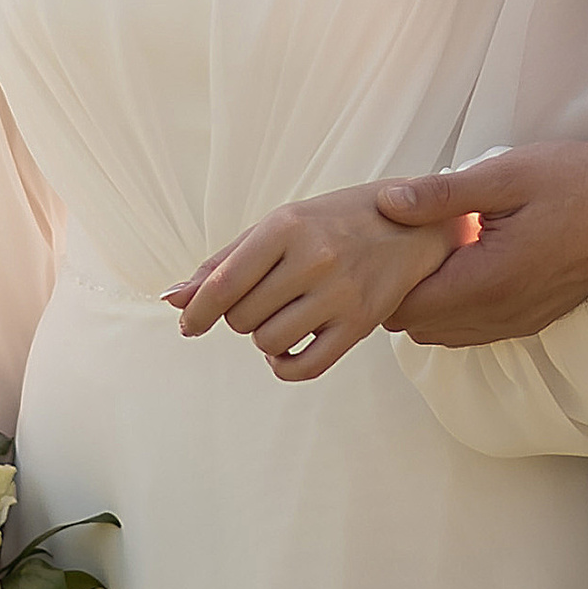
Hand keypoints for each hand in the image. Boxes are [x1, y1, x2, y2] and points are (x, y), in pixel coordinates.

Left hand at [165, 185, 474, 380]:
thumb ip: (225, 262)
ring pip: (267, 342)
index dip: (197, 312)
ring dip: (264, 336)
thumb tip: (172, 300)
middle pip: (241, 316)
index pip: (223, 284)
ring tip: (284, 313)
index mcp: (287, 226)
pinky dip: (283, 365)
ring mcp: (340, 293)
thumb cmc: (336, 221)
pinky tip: (288, 347)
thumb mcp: (280, 225)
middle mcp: (314, 258)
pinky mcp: (362, 324)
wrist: (415, 225)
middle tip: (266, 296)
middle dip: (240, 314)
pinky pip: (302, 367)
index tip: (188, 324)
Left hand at [369, 139, 587, 346]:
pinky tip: (466, 265)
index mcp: (488, 283)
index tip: (390, 240)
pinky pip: (477, 329)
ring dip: (431, 302)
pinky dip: (458, 307)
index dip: (388, 278)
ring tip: (435, 252)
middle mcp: (501, 315)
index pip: (407, 308)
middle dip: (403, 292)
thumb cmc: (577, 183)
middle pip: (420, 327)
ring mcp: (520, 322)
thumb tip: (387, 204)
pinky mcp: (535, 318)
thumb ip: (441, 195)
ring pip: (446, 333)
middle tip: (407, 243)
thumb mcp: (504, 175)